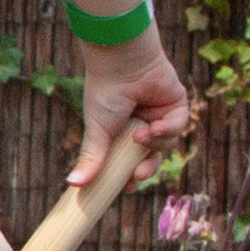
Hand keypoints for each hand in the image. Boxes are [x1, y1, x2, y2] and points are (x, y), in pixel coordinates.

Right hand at [70, 36, 195, 191]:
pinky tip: (154, 126)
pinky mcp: (176, 103)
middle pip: (151, 157)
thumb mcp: (97, 131)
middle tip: (138, 175)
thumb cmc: (105, 93)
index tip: (126, 187)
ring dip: (154, 143)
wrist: (122, 63)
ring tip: (140, 137)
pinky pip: (178, 125)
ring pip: (166, 143)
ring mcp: (160, 114)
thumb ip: (91, 158)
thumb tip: (72, 184)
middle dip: (146, 168)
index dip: (130, 175)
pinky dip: (168, 129)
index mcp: (122, 130)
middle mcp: (142, 123)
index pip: (130, 160)